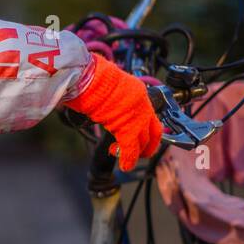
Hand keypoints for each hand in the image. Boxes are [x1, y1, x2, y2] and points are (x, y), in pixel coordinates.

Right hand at [64, 55, 163, 171]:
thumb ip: (112, 101)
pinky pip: (131, 150)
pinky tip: (124, 165)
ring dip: (135, 153)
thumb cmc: (92, 79)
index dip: (148, 130)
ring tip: (123, 157)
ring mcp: (137, 117)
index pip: (150, 115)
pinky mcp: (128, 129)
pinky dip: (128, 160)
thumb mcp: (108, 88)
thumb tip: (104, 109)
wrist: (90, 78)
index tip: (141, 138)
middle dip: (147, 146)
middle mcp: (143, 104)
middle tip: (137, 153)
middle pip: (153, 132)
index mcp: (138, 92)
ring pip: (144, 143)